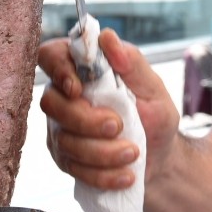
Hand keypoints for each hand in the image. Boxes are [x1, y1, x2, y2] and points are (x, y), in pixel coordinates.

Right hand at [38, 28, 180, 189]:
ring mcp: (61, 129)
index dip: (58, 69)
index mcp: (83, 69)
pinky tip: (125, 175)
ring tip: (133, 153)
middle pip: (52, 103)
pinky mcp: (66, 158)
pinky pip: (73, 168)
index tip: (78, 87)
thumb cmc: (155, 115)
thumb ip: (132, 62)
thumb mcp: (153, 87)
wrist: (160, 158)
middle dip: (86, 120)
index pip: (51, 55)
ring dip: (101, 151)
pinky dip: (102, 174)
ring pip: (64, 140)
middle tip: (118, 126)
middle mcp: (65, 96)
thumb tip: (107, 37)